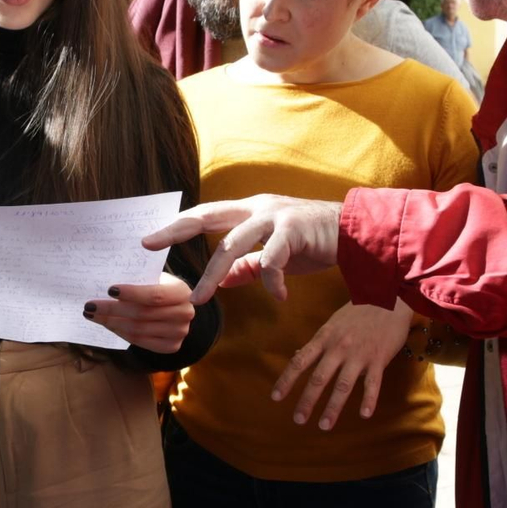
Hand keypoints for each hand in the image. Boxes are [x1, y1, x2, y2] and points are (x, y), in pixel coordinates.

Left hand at [83, 273, 195, 352]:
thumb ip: (138, 280)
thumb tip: (104, 282)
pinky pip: (140, 341)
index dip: (131, 293)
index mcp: (182, 292)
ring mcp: (179, 332)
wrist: (176, 306)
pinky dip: (120, 333)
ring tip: (93, 315)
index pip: (154, 295)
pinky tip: (108, 324)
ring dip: (111, 322)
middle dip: (112, 310)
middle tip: (90, 305)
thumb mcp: (155, 277)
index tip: (109, 289)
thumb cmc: (159, 287)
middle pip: (142, 314)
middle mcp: (185, 313)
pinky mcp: (171, 346)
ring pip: (138, 330)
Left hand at [143, 195, 342, 302]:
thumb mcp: (276, 254)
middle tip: (150, 244)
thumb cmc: (314, 242)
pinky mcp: (295, 229)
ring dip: (213, 273)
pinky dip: (271, 281)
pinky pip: (273, 258)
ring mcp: (275, 216)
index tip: (150, 239)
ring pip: (233, 243)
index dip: (177, 225)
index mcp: (249, 211)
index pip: (205, 215)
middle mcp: (257, 208)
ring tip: (200, 299)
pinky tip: (278, 298)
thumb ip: (250, 265)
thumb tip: (224, 281)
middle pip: (208, 217)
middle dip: (177, 230)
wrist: (357, 233)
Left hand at [271, 299, 412, 429]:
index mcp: (324, 338)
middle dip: (307, 400)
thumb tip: (297, 357)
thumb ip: (317, 343)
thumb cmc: (357, 312)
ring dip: (333, 407)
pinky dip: (368, 400)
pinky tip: (364, 415)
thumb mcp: (332, 324)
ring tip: (324, 425)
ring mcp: (359, 354)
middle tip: (298, 420)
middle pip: (319, 378)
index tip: (275, 397)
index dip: (286, 380)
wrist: (388, 299)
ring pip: (343, 385)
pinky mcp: (378, 359)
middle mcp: (338, 348)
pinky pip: (373, 384)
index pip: (300, 362)